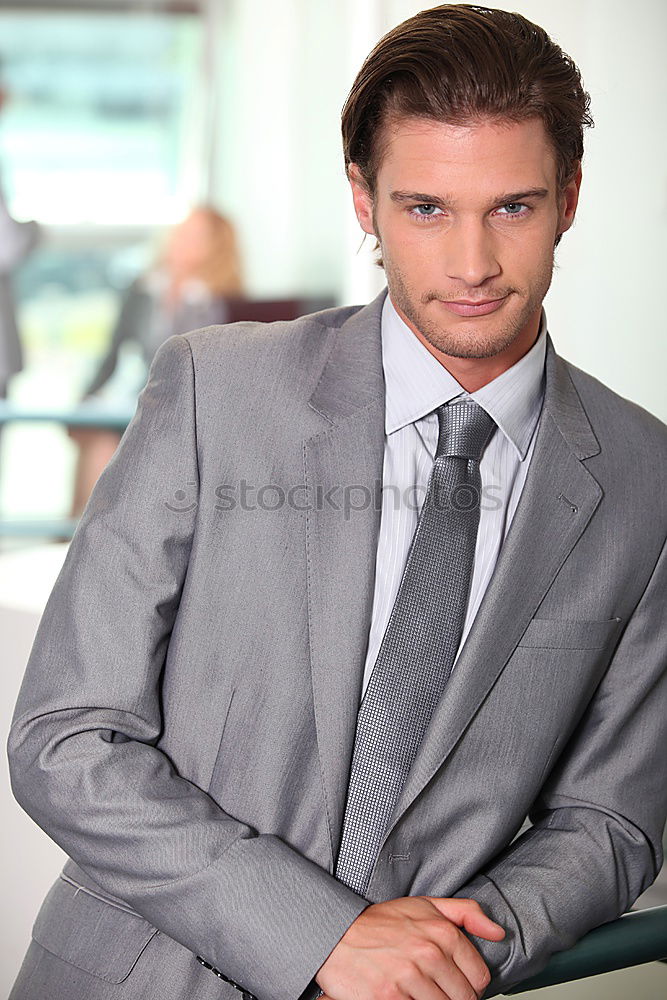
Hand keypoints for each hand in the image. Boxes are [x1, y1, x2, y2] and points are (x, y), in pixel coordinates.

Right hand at [315, 895, 504, 999]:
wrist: (336, 935)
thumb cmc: (381, 922)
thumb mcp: (425, 906)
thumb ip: (466, 914)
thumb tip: (499, 933)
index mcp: (442, 932)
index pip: (479, 977)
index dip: (468, 985)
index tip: (452, 983)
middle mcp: (428, 954)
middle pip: (463, 999)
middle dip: (452, 998)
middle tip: (432, 990)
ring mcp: (409, 978)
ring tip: (416, 992)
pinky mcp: (389, 999)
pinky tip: (403, 997)